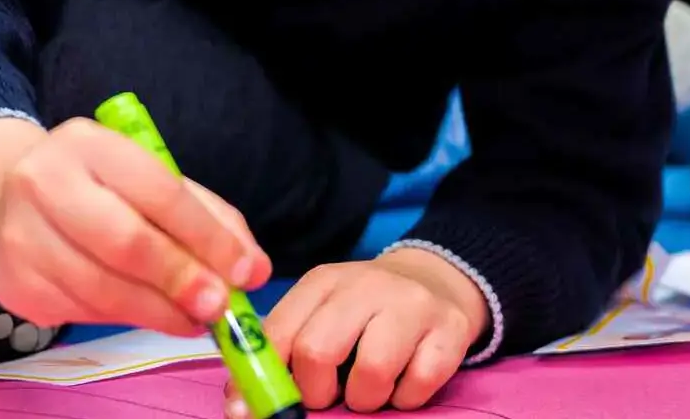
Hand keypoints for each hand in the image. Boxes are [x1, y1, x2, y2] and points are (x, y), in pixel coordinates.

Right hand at [0, 117, 271, 336]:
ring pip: (104, 290)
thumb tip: (253, 268)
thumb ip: (205, 217)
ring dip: (159, 312)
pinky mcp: (14, 286)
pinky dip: (124, 318)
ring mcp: (21, 237)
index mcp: (88, 144)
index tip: (244, 270)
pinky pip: (83, 312)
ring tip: (193, 319)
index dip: (206, 236)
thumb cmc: (93, 187)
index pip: (158, 190)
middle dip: (181, 280)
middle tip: (218, 306)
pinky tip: (146, 312)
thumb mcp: (146, 178)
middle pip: (125, 243)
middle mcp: (44, 183)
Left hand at [247, 249, 485, 414]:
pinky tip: (404, 381)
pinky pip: (419, 384)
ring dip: (365, 399)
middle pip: (318, 350)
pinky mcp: (449, 329)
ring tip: (369, 389)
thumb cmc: (364, 313)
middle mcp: (365, 285)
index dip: (265, 380)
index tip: (263, 407)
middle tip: (329, 396)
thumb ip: (282, 353)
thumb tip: (240, 406)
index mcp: (322, 282)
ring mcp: (411, 304)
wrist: (436, 282)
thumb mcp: (320, 316)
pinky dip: (407, 398)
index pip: (277, 333)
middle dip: (317, 392)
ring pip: (372, 372)